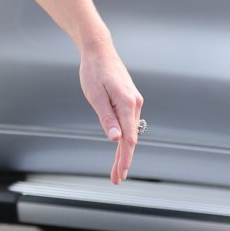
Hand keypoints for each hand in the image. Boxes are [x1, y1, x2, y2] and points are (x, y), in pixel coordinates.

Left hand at [79, 41, 143, 184]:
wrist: (100, 50)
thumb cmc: (94, 71)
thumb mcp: (96, 96)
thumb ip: (107, 118)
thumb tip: (115, 139)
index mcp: (127, 103)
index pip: (129, 138)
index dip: (125, 158)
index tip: (121, 173)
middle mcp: (135, 104)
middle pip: (131, 138)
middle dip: (124, 160)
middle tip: (117, 179)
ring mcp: (134, 102)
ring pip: (131, 132)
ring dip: (124, 151)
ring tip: (117, 170)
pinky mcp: (129, 100)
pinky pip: (129, 124)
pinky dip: (125, 138)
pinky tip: (121, 149)